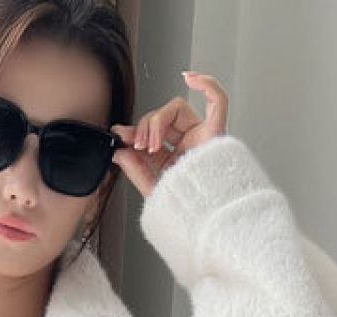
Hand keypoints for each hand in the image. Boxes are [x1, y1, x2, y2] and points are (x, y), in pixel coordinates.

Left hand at [110, 70, 228, 199]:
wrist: (204, 219)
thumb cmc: (186, 210)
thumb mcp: (153, 190)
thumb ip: (135, 170)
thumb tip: (118, 151)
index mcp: (175, 159)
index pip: (152, 134)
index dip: (135, 131)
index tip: (120, 134)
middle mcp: (188, 145)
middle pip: (162, 118)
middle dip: (145, 127)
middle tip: (140, 146)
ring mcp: (202, 137)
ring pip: (177, 108)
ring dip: (159, 120)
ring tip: (154, 144)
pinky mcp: (217, 133)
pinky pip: (218, 100)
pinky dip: (207, 84)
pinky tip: (192, 78)